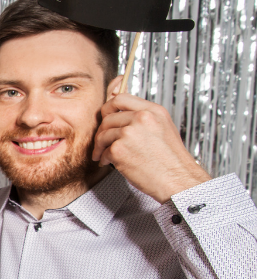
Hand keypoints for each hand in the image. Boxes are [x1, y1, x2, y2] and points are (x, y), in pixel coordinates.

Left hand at [93, 92, 210, 202]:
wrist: (178, 180)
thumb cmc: (171, 160)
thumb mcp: (163, 128)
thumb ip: (143, 119)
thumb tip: (120, 116)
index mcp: (153, 111)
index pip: (121, 98)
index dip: (109, 108)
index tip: (105, 116)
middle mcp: (141, 118)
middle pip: (108, 117)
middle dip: (102, 131)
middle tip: (101, 141)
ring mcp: (129, 133)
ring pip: (103, 135)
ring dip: (100, 146)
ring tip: (103, 154)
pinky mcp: (119, 149)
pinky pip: (104, 151)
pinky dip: (104, 158)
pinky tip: (109, 163)